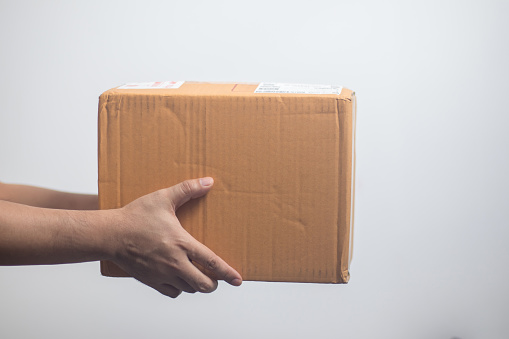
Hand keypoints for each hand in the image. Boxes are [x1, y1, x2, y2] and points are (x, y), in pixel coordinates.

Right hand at [110, 177, 241, 297]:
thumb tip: (208, 182)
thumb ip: (187, 189)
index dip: (228, 273)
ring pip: (189, 289)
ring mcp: (162, 274)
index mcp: (181, 243)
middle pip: (204, 284)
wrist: (109, 235)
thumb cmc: (135, 216)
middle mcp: (174, 263)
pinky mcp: (151, 281)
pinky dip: (180, 288)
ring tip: (198, 274)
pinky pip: (173, 293)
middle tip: (215, 275)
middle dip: (214, 282)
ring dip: (197, 284)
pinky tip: (180, 279)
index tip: (238, 280)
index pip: (212, 263)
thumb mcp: (163, 198)